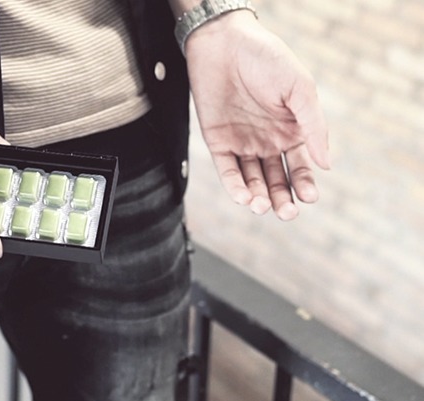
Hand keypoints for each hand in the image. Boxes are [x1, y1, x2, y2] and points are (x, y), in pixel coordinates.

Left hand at [185, 11, 329, 219]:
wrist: (226, 43)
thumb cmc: (267, 59)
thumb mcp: (300, 90)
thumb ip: (313, 127)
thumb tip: (326, 164)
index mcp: (291, 130)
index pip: (299, 167)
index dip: (304, 185)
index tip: (309, 197)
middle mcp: (267, 141)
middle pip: (275, 180)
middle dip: (282, 200)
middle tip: (287, 213)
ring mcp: (242, 142)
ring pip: (251, 180)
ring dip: (258, 197)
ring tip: (263, 206)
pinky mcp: (218, 140)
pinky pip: (226, 170)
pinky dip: (234, 186)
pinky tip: (244, 196)